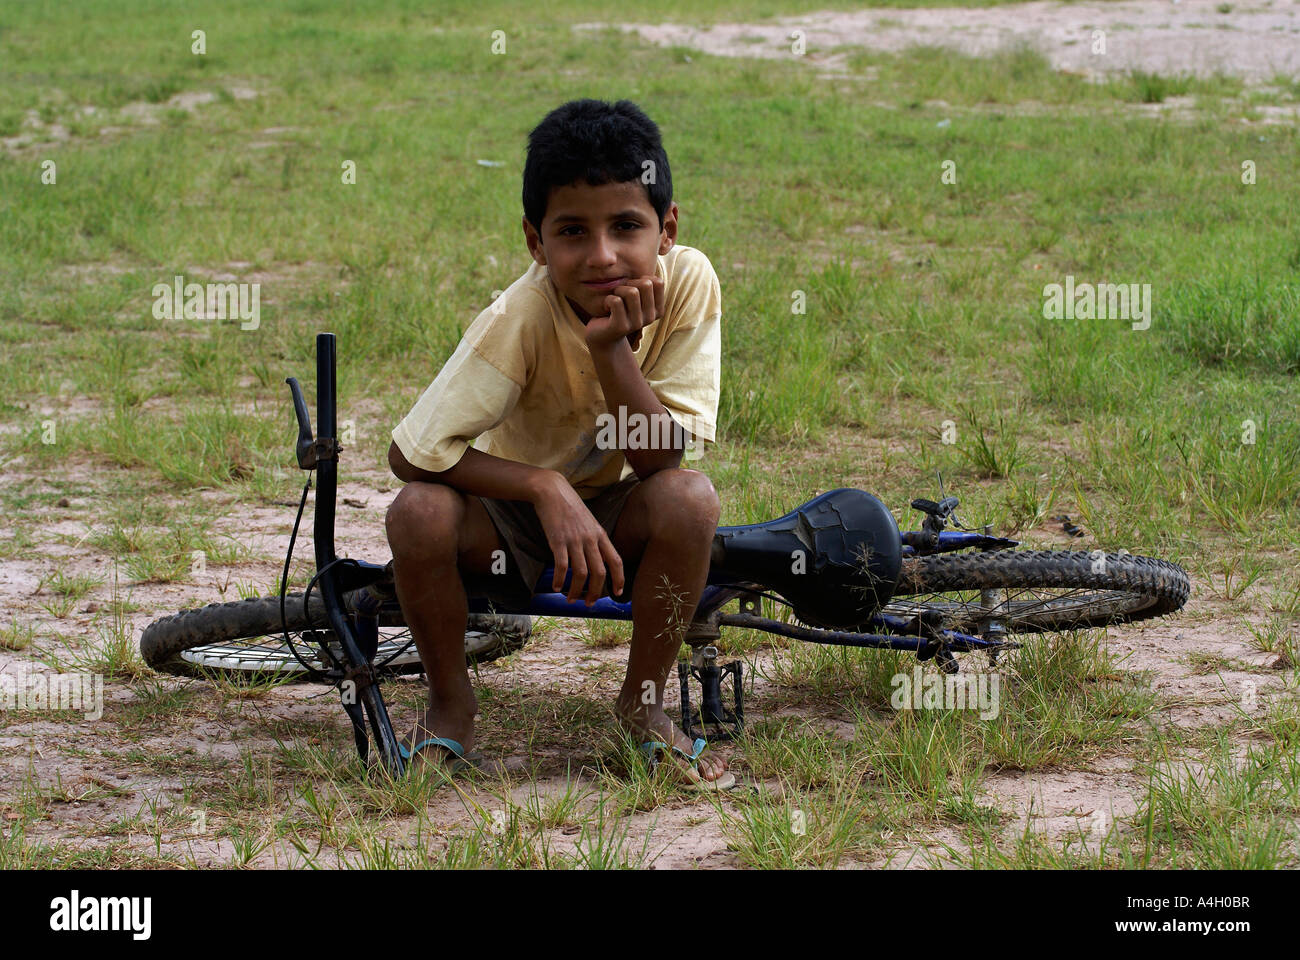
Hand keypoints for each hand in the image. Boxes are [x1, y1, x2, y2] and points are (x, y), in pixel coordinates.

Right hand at [532, 473, 625, 604]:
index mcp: (600, 535)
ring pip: (581, 573)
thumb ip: (594, 539)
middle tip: (589, 603)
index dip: (619, 579)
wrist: (552, 491)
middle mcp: (590, 539)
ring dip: (576, 591)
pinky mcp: (558, 540)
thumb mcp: (589, 522)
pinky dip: (559, 580)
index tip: (617, 593)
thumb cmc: (570, 507)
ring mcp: (574, 540)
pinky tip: (556, 586)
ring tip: (570, 599)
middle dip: (595, 592)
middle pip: (599, 573)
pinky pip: (561, 566)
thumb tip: (595, 560)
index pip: (616, 561)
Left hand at [583, 276, 664, 352]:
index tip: (632, 288)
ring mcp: (636, 323)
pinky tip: (606, 309)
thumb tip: (651, 260)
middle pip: (645, 284)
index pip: (658, 282)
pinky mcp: (621, 326)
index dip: (642, 279)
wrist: (603, 335)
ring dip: (618, 291)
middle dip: (629, 283)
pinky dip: (607, 300)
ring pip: (631, 291)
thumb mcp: (635, 297)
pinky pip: (616, 301)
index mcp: (657, 310)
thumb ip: (644, 285)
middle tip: (620, 293)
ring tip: (613, 300)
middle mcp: (650, 318)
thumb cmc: (619, 310)